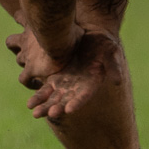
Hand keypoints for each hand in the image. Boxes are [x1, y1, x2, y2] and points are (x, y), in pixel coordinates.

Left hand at [7, 29, 124, 120]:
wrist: (90, 35)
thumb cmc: (104, 43)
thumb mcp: (111, 52)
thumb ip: (114, 66)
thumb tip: (118, 81)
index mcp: (92, 83)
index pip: (84, 95)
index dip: (77, 102)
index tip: (69, 109)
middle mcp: (78, 87)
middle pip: (67, 101)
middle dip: (58, 108)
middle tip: (49, 114)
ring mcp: (66, 84)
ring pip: (54, 99)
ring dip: (45, 107)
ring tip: (35, 113)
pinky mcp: (56, 79)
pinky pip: (45, 90)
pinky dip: (39, 97)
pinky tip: (30, 104)